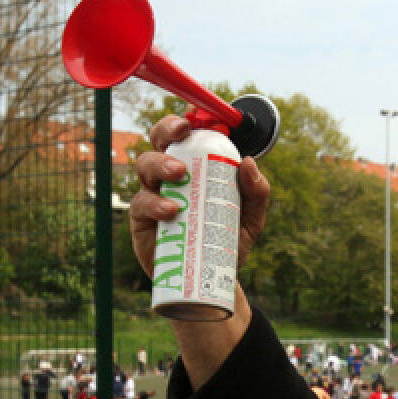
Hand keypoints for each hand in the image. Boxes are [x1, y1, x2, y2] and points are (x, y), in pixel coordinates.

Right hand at [128, 116, 270, 279]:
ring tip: (179, 175)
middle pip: (159, 142)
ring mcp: (153, 196)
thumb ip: (255, 193)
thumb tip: (249, 164)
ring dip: (160, 164)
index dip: (183, 121)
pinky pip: (141, 203)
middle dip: (167, 131)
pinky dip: (155, 203)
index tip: (193, 118)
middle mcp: (170, 177)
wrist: (211, 281)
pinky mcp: (142, 220)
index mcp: (194, 168)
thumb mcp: (250, 218)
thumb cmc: (225, 242)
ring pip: (144, 167)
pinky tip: (171, 210)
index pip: (184, 137)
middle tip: (182, 134)